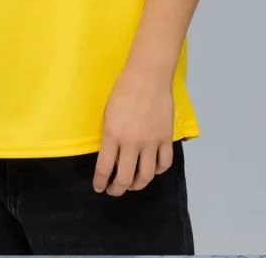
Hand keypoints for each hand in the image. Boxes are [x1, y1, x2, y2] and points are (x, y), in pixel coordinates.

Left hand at [92, 67, 174, 195]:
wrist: (147, 76)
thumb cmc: (123, 89)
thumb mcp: (108, 113)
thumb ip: (110, 136)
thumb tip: (111, 155)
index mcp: (112, 134)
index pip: (104, 168)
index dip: (100, 182)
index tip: (99, 187)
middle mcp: (131, 142)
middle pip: (125, 178)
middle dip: (117, 189)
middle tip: (114, 190)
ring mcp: (151, 141)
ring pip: (146, 176)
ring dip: (138, 184)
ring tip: (133, 184)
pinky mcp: (166, 138)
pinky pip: (164, 163)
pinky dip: (158, 171)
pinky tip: (152, 169)